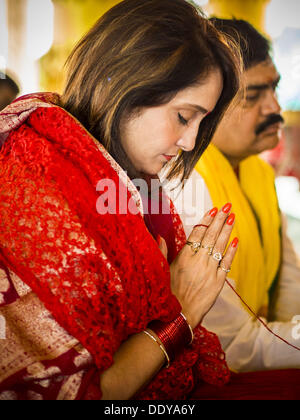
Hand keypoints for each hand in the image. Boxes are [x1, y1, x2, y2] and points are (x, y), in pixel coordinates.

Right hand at [159, 204, 237, 328]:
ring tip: (232, 216)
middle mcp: (198, 261)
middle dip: (220, 219)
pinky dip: (232, 251)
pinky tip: (236, 240)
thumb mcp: (161, 271)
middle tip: (226, 206)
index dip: (206, 220)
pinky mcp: (218, 282)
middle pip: (211, 235)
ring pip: (220, 246)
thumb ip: (162, 252)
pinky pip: (227, 263)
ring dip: (227, 230)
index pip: (197, 233)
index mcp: (184, 257)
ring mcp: (210, 271)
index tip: (213, 210)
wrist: (179, 316)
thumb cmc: (168, 294)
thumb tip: (160, 237)